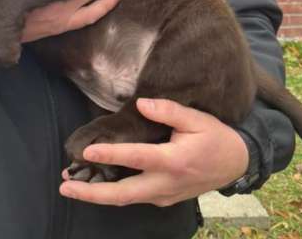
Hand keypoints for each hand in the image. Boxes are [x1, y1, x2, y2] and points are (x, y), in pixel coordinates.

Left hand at [59, 98, 248, 206]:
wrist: (237, 165)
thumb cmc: (216, 138)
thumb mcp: (197, 118)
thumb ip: (169, 110)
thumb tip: (141, 103)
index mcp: (174, 161)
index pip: (137, 158)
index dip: (111, 155)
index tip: (88, 152)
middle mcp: (166, 183)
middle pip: (123, 194)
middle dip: (91, 193)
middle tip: (64, 186)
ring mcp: (164, 195)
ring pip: (125, 199)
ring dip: (96, 195)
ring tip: (70, 185)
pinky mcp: (163, 199)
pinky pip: (134, 197)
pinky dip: (112, 193)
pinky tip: (94, 184)